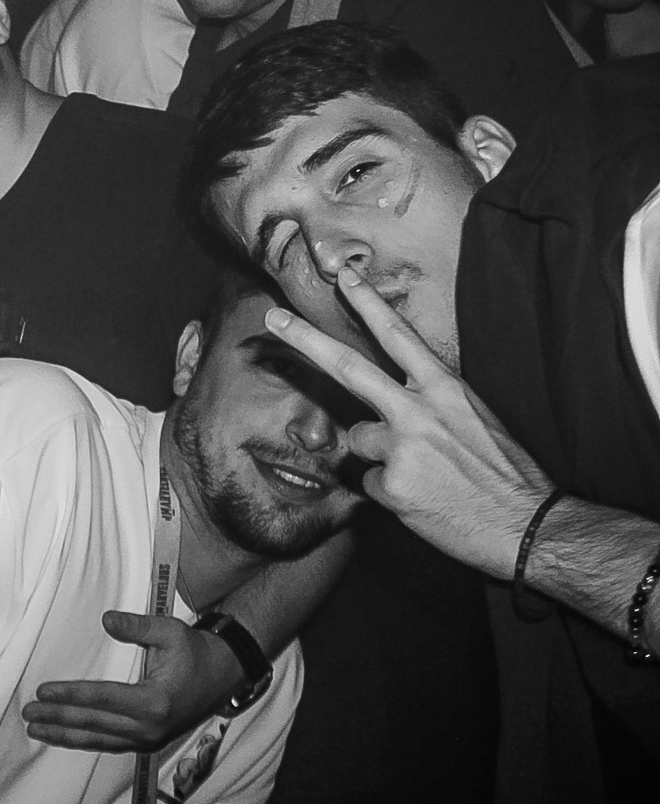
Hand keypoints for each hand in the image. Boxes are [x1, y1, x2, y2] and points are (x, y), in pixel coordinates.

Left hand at [22, 611, 242, 751]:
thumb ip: (138, 626)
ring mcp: (148, 738)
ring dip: (65, 735)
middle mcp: (149, 727)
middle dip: (58, 718)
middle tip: (28, 713)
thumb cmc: (195, 651)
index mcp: (154, 702)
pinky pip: (109, 743)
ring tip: (36, 730)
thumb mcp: (170, 632)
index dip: (70, 695)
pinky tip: (64, 736)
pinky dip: (84, 740)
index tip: (43, 691)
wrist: (223, 676)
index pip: (102, 699)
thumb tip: (107, 619)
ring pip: (99, 739)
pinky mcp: (147, 741)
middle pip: (94, 723)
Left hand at [263, 263, 553, 577]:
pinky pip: (371, 483)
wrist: (530, 527)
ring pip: (358, 440)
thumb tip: (395, 401)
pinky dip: (390, 493)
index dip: (369, 304)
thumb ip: (432, 403)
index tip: (344, 277)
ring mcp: (402, 446)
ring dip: (380, 457)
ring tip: (425, 477)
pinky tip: (423, 501)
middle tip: (273, 317)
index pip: (399, 337)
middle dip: (306, 339)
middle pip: (350, 366)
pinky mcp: (392, 484)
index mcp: (445, 390)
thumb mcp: (477, 420)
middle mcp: (419, 411)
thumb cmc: (507, 474)